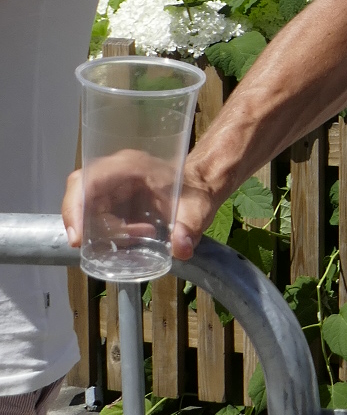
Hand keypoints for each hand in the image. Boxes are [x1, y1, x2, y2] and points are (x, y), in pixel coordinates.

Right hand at [63, 159, 218, 262]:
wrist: (201, 186)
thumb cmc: (196, 192)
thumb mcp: (196, 210)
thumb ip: (189, 228)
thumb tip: (181, 249)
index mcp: (131, 165)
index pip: (90, 179)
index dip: (76, 206)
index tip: (79, 237)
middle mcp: (115, 170)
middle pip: (80, 192)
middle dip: (81, 222)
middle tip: (91, 247)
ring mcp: (112, 182)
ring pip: (86, 206)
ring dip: (101, 229)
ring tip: (137, 237)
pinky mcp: (112, 196)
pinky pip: (96, 213)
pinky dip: (107, 230)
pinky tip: (133, 237)